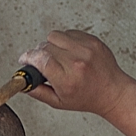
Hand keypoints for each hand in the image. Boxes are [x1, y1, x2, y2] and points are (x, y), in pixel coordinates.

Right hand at [18, 30, 132, 116]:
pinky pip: (69, 33)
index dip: (28, 57)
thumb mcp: (59, 102)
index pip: (40, 58)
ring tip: (58, 56)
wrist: (113, 91)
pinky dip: (65, 41)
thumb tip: (22, 83)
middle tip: (44, 62)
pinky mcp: (92, 41)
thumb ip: (38, 92)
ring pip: (55, 36)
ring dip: (51, 44)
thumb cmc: (87, 98)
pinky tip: (70, 52)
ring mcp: (86, 49)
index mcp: (67, 79)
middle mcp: (77, 62)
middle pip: (45, 46)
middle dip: (39, 53)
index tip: (25, 59)